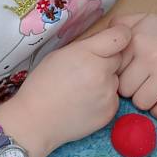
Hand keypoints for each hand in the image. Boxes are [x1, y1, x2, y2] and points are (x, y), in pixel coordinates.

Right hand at [0, 23, 131, 156]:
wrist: (35, 121)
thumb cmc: (42, 85)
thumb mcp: (59, 55)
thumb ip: (86, 46)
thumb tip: (106, 42)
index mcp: (87, 54)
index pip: (121, 37)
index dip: (120, 35)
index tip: (117, 37)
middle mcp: (102, 73)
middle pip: (119, 58)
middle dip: (107, 60)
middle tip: (86, 70)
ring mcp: (108, 94)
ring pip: (116, 79)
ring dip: (105, 81)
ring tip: (82, 90)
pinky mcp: (110, 112)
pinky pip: (113, 98)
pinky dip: (103, 98)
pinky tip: (84, 103)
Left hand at [110, 10, 156, 118]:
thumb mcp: (141, 19)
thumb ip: (118, 26)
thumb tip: (98, 41)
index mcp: (136, 41)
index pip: (113, 70)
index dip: (118, 73)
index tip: (128, 71)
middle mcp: (151, 57)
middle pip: (125, 91)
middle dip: (130, 88)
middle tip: (142, 81)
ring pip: (141, 103)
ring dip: (145, 100)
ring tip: (153, 88)